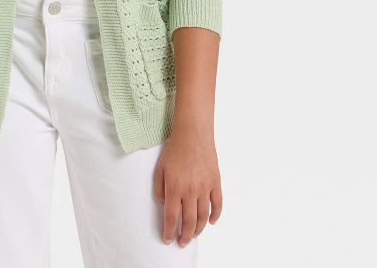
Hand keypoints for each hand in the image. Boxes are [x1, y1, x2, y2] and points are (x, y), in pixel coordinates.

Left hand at [154, 126, 221, 247]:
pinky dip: (216, 216)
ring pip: (204, 217)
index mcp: (175, 188)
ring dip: (199, 230)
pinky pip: (218, 204)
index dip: (169, 231)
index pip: (172, 217)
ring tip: (194, 236)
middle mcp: (190, 191)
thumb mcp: (160, 169)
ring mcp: (205, 188)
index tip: (167, 239)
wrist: (192, 134)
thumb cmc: (174, 150)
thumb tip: (164, 205)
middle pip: (189, 222)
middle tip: (182, 242)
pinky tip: (212, 222)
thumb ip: (159, 189)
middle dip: (185, 236)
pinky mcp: (216, 182)